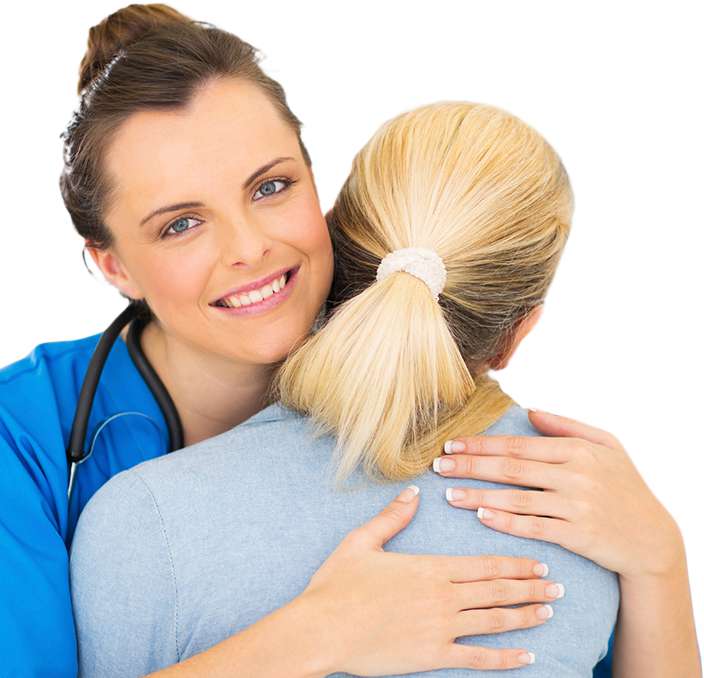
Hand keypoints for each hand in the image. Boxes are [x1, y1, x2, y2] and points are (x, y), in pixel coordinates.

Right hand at [300, 485, 559, 675]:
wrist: (322, 628)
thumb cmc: (338, 584)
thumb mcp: (362, 541)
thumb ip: (392, 517)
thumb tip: (413, 492)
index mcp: (430, 567)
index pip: (485, 564)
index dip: (516, 564)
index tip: (540, 564)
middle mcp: (443, 596)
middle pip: (498, 590)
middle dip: (531, 588)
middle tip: (558, 588)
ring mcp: (441, 627)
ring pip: (495, 621)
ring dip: (526, 616)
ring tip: (549, 612)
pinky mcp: (432, 655)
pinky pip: (477, 658)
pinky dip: (505, 657)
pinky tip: (527, 656)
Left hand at [434, 409, 683, 579]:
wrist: (651, 537)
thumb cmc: (624, 486)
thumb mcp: (606, 446)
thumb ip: (567, 426)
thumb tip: (529, 411)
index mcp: (578, 451)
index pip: (519, 445)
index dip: (482, 444)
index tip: (452, 444)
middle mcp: (576, 476)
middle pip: (511, 468)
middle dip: (470, 466)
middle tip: (439, 466)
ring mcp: (576, 506)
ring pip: (516, 499)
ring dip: (478, 496)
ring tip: (449, 494)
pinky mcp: (577, 536)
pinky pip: (534, 527)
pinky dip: (505, 522)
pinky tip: (481, 516)